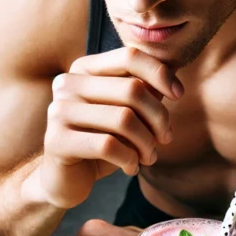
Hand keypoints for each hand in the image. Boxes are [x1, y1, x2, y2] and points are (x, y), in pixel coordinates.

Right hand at [35, 48, 182, 208]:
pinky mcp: (56, 140)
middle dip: (159, 118)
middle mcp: (67, 84)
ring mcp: (59, 111)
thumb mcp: (125, 114)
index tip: (179, 94)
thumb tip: (172, 82)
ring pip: (123, 119)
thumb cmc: (100, 142)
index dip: (160, 73)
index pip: (129, 57)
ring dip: (146, 143)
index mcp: (84, 70)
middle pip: (132, 89)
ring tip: (149, 157)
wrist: (65, 178)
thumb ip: (144, 94)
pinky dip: (129, 159)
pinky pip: (108, 145)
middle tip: (165, 139)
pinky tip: (131, 168)